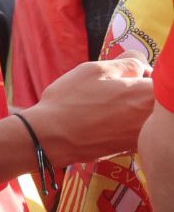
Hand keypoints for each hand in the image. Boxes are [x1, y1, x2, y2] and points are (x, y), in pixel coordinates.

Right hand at [26, 57, 154, 161]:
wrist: (50, 139)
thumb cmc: (70, 101)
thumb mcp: (95, 70)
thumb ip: (127, 63)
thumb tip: (141, 66)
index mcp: (147, 95)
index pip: (163, 78)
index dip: (147, 72)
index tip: (130, 72)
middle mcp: (152, 119)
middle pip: (156, 99)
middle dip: (140, 90)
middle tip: (115, 88)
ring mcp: (141, 136)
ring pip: (145, 114)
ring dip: (131, 107)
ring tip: (105, 106)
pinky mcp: (129, 148)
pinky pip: (134, 129)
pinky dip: (123, 123)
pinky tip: (101, 122)